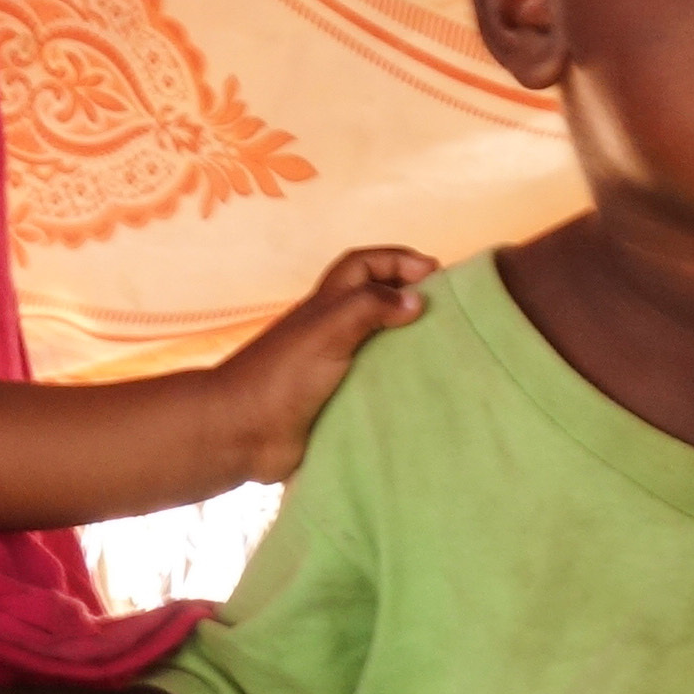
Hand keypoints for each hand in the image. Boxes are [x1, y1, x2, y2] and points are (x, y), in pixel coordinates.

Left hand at [201, 245, 435, 480]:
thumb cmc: (281, 374)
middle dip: (411, 302)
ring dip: (409, 349)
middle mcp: (332, 333)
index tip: (435, 273)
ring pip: (379, 350)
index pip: (364, 266)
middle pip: (376, 305)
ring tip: (449, 356)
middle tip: (451, 315)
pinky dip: (398, 391)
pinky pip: (375, 391)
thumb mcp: (327, 328)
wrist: (242, 432)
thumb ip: (369, 307)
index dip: (396, 261)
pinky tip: (426, 398)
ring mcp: (334, 370)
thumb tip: (416, 300)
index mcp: (327, 306)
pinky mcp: (337, 405)